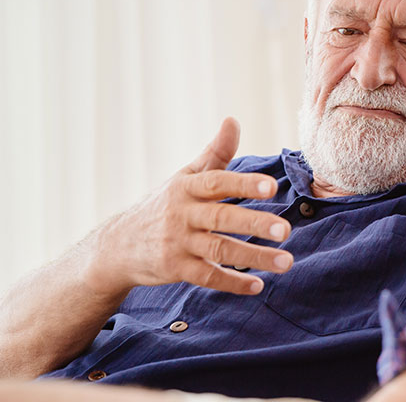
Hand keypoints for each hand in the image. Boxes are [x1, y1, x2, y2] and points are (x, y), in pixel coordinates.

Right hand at [82, 117, 292, 296]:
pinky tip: (257, 286)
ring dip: (254, 257)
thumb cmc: (162, 206)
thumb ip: (214, 153)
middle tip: (286, 230)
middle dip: (255, 224)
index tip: (272, 186)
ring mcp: (177, 243)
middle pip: (222, 217)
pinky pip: (207, 277)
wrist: (118, 245)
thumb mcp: (184, 177)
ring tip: (286, 261)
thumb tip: (233, 120)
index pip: (217, 182)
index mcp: (187, 187)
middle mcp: (182, 213)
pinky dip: (233, 283)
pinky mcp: (175, 269)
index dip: (244, 183)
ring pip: (219, 250)